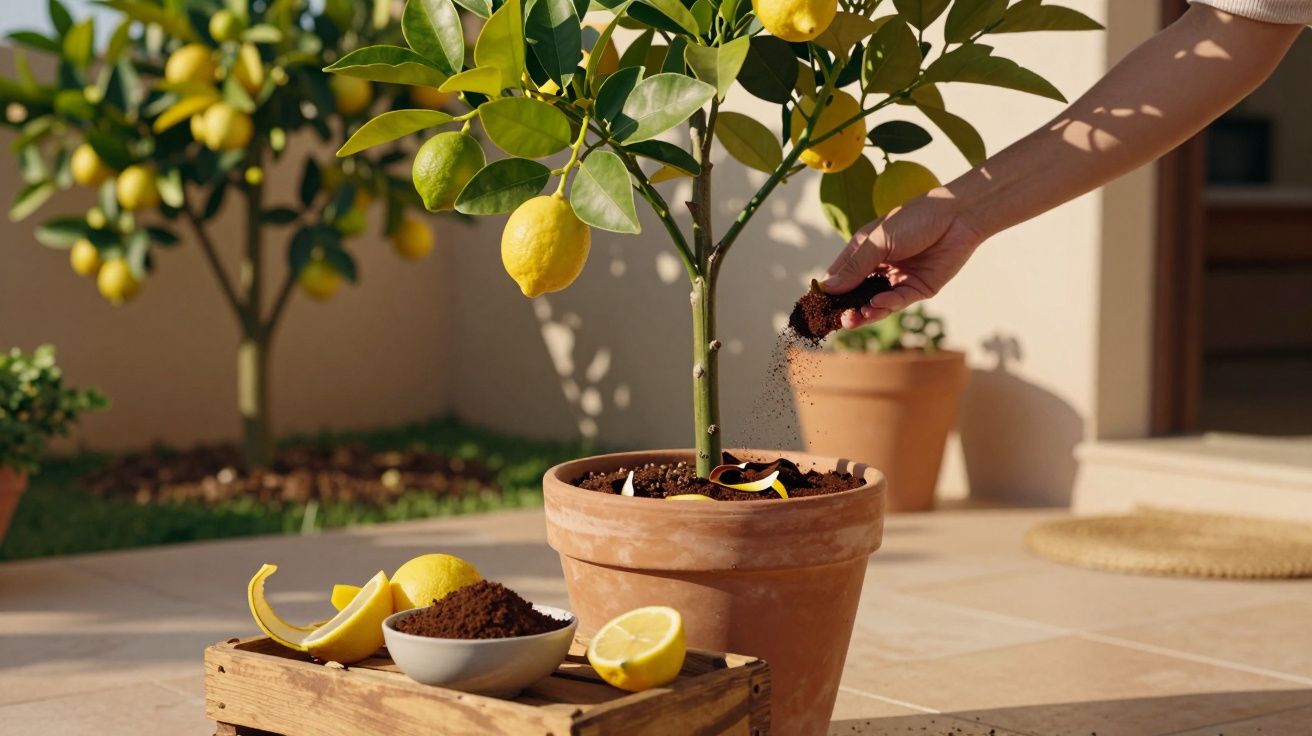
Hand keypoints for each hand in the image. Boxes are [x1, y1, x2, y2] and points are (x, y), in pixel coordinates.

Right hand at [821, 189, 983, 328]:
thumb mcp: (879, 240)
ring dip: (864, 312)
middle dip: (846, 309)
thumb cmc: (916, 218)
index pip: (839, 277)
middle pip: (856, 295)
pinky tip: (876, 304)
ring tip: (854, 318)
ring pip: (875, 303)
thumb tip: (828, 288)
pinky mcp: (918, 288)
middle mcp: (879, 268)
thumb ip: (855, 265)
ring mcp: (898, 280)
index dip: (828, 292)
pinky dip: (886, 305)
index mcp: (864, 252)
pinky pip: (898, 301)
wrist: (957, 216)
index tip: (816, 307)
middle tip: (838, 320)